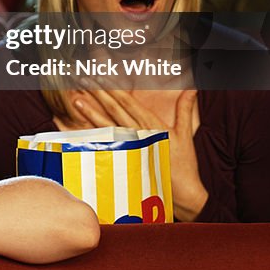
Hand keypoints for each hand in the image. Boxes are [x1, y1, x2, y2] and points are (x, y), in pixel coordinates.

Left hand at [75, 88, 207, 219]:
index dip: (115, 88)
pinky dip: (91, 138)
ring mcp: (129, 149)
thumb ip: (184, 108)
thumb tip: (193, 88)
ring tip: (77, 100)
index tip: (103, 76)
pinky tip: (79, 130)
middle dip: (100, 94)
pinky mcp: (125, 162)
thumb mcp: (185, 133)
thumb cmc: (184, 163)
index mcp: (151, 125)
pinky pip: (104, 147)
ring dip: (91, 113)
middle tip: (86, 80)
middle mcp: (138, 134)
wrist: (183, 193)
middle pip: (115, 110)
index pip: (129, 102)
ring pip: (107, 127)